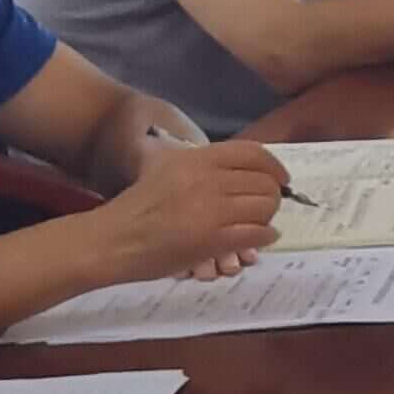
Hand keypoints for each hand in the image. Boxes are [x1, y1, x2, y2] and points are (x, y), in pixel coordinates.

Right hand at [105, 138, 286, 276]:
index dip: (275, 167)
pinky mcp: (212, 239)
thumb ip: (206, 168)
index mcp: (198, 158)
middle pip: (264, 183)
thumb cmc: (139, 206)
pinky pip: (256, 234)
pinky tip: (260, 239)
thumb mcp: (170, 169)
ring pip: (264, 208)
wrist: (112, 240)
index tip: (282, 179)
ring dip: (269, 218)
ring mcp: (211, 209)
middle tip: (267, 208)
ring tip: (260, 224)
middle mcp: (208, 179)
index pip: (253, 153)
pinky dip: (265, 237)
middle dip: (273, 197)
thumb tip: (246, 174)